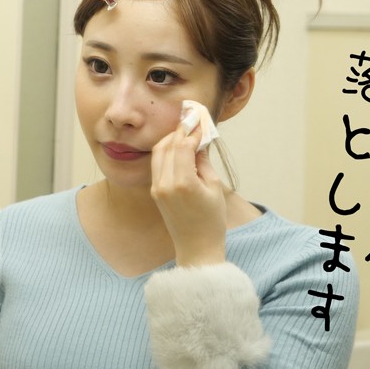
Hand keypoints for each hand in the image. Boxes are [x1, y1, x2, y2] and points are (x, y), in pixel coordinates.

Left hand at [150, 121, 226, 267]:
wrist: (196, 248)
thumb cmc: (211, 221)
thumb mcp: (214, 188)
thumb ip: (203, 161)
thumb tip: (200, 141)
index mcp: (183, 183)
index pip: (183, 146)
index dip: (191, 131)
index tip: (199, 121)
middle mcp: (165, 184)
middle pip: (167, 146)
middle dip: (179, 131)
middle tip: (191, 121)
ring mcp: (157, 188)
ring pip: (159, 152)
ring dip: (171, 139)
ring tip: (185, 131)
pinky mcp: (155, 192)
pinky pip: (157, 164)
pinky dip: (166, 152)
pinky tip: (178, 147)